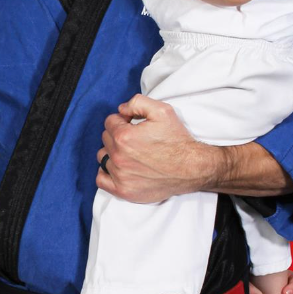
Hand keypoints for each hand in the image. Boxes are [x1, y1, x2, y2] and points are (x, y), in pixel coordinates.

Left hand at [96, 94, 224, 202]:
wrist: (191, 168)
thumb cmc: (177, 140)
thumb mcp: (162, 110)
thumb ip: (137, 103)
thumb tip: (121, 110)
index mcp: (124, 136)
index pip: (110, 122)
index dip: (122, 120)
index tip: (132, 125)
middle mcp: (119, 157)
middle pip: (106, 139)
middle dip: (117, 135)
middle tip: (134, 139)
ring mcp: (120, 175)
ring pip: (103, 157)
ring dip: (112, 153)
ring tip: (129, 154)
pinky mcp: (124, 190)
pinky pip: (101, 180)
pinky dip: (106, 173)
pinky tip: (119, 168)